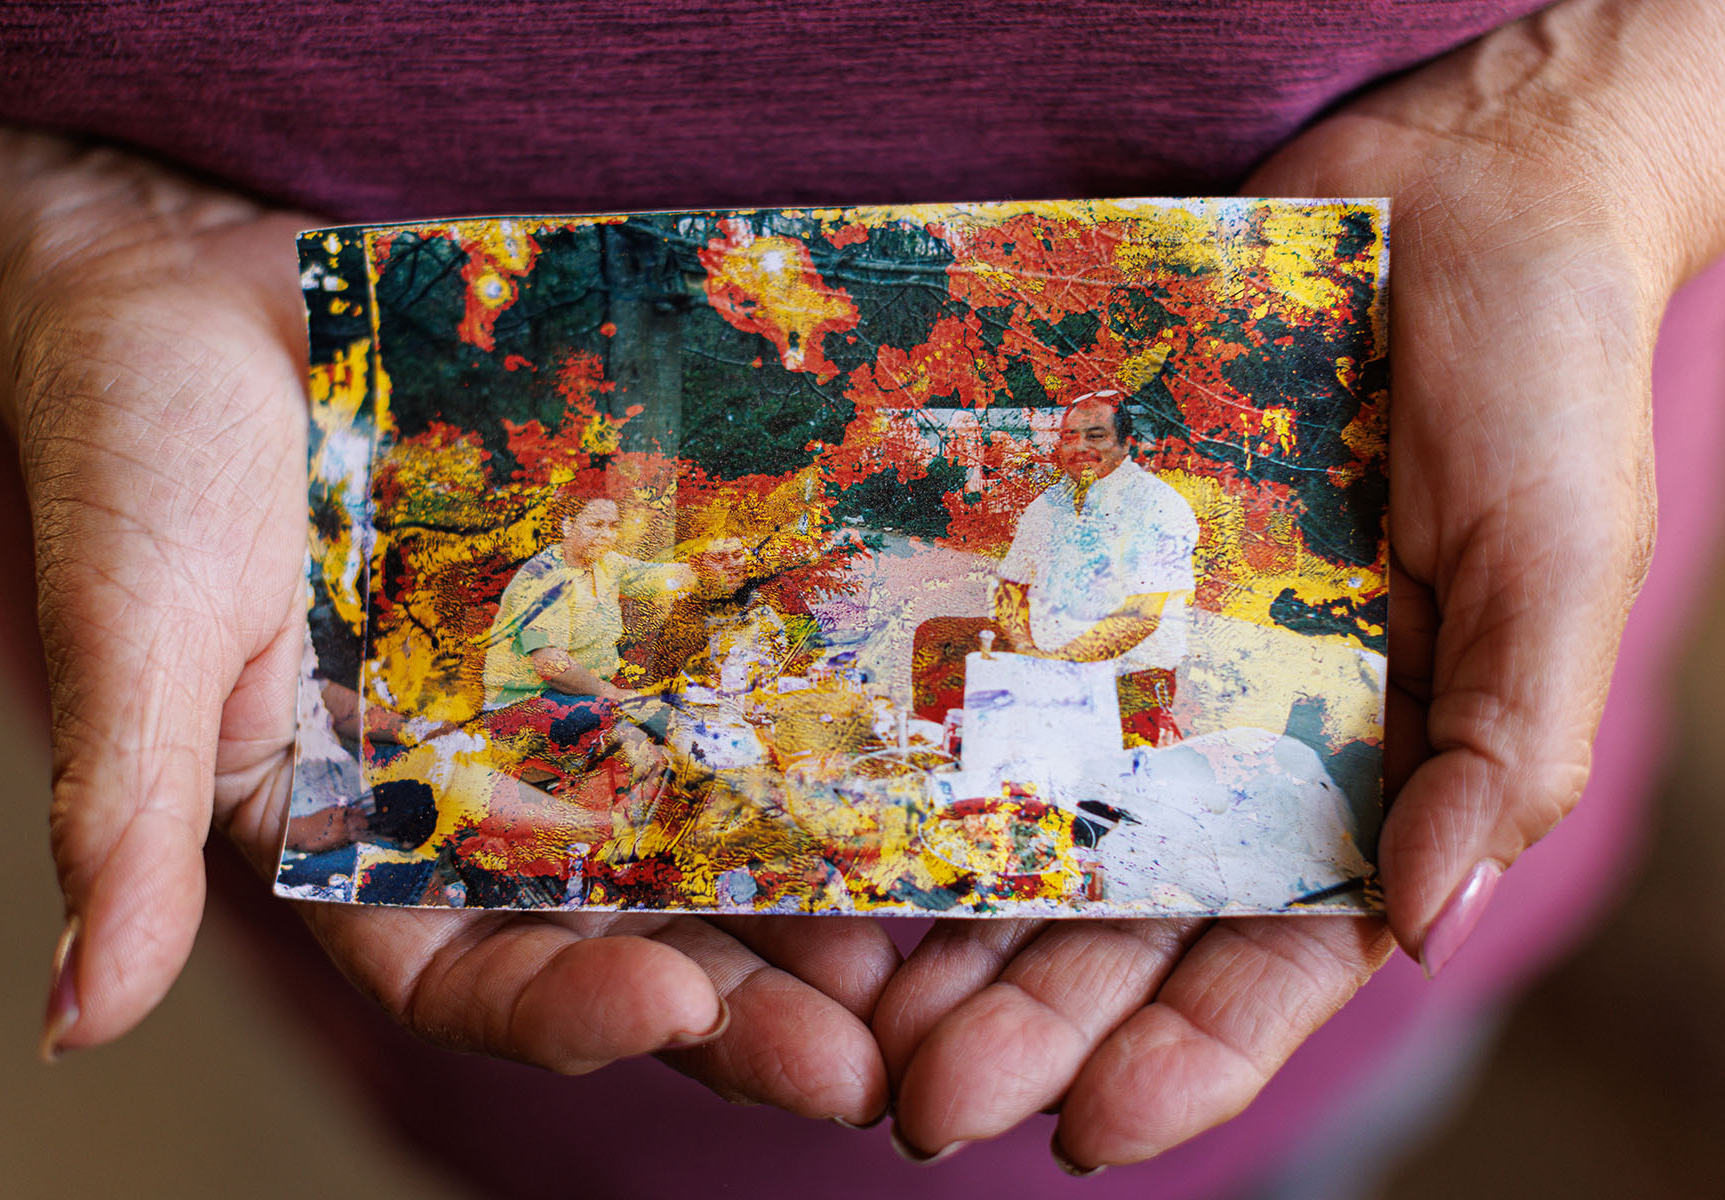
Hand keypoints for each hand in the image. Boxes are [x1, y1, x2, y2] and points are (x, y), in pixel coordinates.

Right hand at [0, 105, 895, 1119]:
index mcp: (354, 835)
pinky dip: (806, 718)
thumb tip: (78, 1012)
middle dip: (739, 1004)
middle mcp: (479, 784)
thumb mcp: (127, 624)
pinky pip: (724, 668)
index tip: (674, 1007)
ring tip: (925, 946)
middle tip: (859, 1055)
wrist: (198, 282)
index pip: (466, 969)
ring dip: (807, 897)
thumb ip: (120, 808)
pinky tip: (902, 754)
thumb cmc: (132, 448)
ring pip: (700, 824)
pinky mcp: (625, 594)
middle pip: (620, 930)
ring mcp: (566, 691)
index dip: (568, 1007)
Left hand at [873, 0, 1724, 1168]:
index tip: (1081, 1135)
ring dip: (953, 925)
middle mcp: (1242, 740)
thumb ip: (1508, 740)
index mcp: (1374, 777)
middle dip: (1028, 1017)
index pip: (1274, 959)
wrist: (1453, 191)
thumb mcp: (1558, 564)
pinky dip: (930, 751)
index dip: (1181, 1058)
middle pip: (1123, 918)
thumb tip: (1425, 922)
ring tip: (855, 1011)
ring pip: (1036, 823)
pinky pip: (992, 671)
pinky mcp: (1076, 565)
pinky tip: (847, 822)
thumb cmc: (1542, 379)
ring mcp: (1148, 656)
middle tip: (920, 1101)